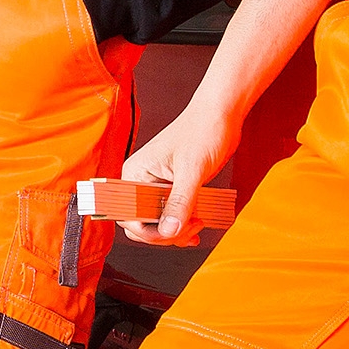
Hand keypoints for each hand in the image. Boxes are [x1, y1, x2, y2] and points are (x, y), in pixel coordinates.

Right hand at [119, 99, 235, 243]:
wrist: (220, 116)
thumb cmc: (202, 131)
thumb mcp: (192, 170)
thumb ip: (180, 202)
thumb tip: (169, 231)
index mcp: (135, 173)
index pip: (127, 215)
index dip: (147, 230)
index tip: (172, 232)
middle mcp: (141, 181)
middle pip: (140, 224)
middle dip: (165, 233)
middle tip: (191, 227)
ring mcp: (157, 187)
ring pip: (157, 223)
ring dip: (176, 232)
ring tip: (198, 224)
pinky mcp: (173, 190)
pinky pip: (171, 216)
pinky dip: (182, 226)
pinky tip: (196, 228)